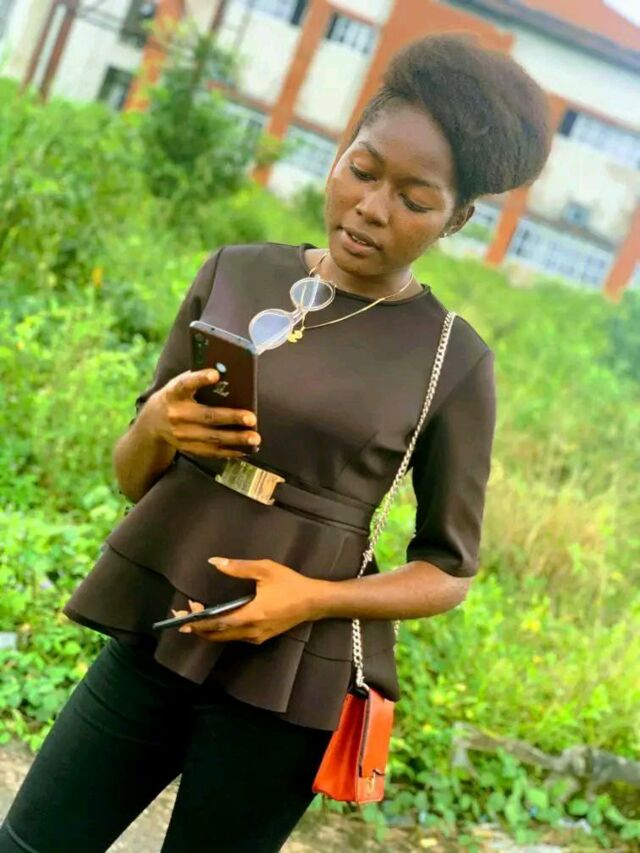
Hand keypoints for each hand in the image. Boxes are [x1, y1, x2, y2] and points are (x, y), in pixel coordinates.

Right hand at [144, 368, 259, 458]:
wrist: (153, 422)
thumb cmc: (177, 397)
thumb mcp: (180, 384)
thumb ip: (199, 380)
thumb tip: (230, 376)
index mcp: (174, 393)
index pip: (186, 384)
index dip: (199, 378)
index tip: (215, 374)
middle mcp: (176, 414)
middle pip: (207, 416)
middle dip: (231, 417)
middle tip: (252, 418)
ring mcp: (181, 434)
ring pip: (212, 438)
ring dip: (236, 439)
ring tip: (255, 438)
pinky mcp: (188, 448)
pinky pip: (212, 451)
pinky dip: (230, 451)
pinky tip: (246, 449)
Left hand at [170, 558, 324, 643]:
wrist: (314, 601)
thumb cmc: (290, 584)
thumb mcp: (265, 570)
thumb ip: (238, 567)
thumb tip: (214, 562)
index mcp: (251, 616)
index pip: (217, 624)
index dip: (198, 621)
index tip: (182, 617)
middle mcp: (251, 632)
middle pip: (217, 636)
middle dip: (198, 628)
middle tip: (183, 617)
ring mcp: (257, 637)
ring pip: (226, 638)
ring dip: (210, 629)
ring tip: (197, 616)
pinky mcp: (262, 637)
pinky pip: (236, 637)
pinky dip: (222, 630)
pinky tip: (217, 620)